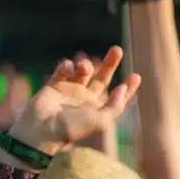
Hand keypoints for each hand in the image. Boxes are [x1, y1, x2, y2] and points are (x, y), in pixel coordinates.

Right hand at [12, 49, 141, 154]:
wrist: (42, 129)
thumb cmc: (74, 128)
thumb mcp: (102, 121)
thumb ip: (116, 105)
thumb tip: (122, 89)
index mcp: (99, 108)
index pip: (116, 96)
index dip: (128, 88)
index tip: (136, 76)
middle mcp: (86, 99)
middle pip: (102, 78)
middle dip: (110, 64)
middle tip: (117, 49)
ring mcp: (70, 91)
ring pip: (83, 71)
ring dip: (86, 65)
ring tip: (84, 68)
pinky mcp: (53, 86)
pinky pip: (63, 70)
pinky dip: (67, 65)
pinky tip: (68, 69)